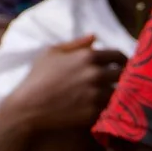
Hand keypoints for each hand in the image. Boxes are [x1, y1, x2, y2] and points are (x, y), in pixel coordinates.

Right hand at [7, 38, 127, 133]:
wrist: (28, 107)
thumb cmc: (37, 78)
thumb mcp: (52, 53)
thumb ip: (76, 44)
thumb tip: (94, 37)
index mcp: (88, 57)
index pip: (119, 56)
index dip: (123, 60)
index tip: (123, 66)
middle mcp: (96, 74)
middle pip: (123, 75)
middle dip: (123, 78)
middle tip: (122, 83)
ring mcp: (96, 95)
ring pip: (120, 94)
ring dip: (119, 94)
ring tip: (118, 97)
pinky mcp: (94, 114)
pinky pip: (112, 110)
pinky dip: (112, 109)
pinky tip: (109, 110)